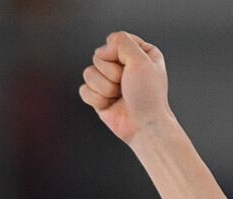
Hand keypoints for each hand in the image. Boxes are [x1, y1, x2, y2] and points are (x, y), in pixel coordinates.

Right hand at [78, 31, 172, 145]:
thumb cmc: (148, 96)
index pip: (115, 40)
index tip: (131, 66)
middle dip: (112, 73)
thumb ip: (121, 41)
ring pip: (89, 73)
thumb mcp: (142, 59)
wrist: (144, 126)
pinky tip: (110, 104)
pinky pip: (84, 90)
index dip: (118, 52)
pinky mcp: (99, 96)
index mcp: (138, 53)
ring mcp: (109, 81)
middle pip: (99, 57)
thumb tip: (101, 51)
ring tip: (120, 95)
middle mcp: (123, 65)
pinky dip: (97, 99)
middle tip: (126, 85)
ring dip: (105, 88)